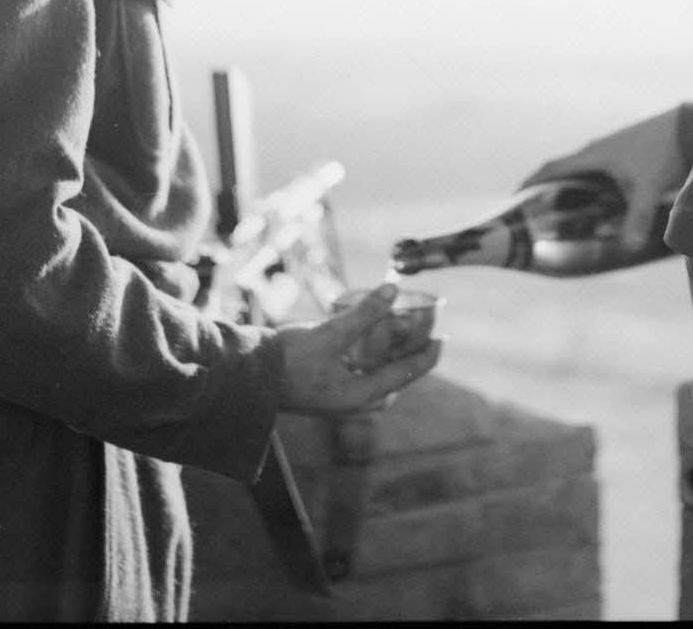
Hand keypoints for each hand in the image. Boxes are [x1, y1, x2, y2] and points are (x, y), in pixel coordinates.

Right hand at [275, 284, 441, 413]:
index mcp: (361, 395)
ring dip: (389, 354)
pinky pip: (362, 375)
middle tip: (420, 329)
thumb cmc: (289, 359)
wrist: (248, 376)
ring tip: (397, 331)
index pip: (406, 373)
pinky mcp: (329, 392)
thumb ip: (364, 313)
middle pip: (395, 376)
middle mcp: (355, 402)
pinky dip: (371, 358)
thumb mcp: (330, 333)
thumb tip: (394, 290)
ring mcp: (341, 399)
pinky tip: (366, 340)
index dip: (427, 355)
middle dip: (409, 353)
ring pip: (378, 376)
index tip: (444, 339)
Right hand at [520, 106, 689, 252]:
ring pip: (582, 173)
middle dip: (548, 192)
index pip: (551, 169)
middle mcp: (597, 151)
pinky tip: (600, 205)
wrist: (688, 129)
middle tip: (538, 214)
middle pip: (563, 172)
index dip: (531, 183)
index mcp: (592, 155)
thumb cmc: (662, 153)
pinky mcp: (625, 154)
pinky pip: (598, 173)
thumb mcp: (646, 188)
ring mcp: (611, 151)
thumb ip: (636, 218)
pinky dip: (591, 189)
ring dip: (571, 190)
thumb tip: (627, 248)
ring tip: (566, 214)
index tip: (514, 199)